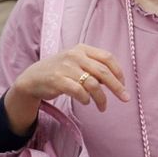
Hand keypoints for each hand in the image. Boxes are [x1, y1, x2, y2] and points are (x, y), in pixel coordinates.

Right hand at [1, 43, 127, 134]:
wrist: (32, 78)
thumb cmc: (59, 71)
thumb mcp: (76, 62)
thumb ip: (93, 66)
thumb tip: (115, 80)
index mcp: (81, 49)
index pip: (107, 58)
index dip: (118, 72)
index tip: (123, 84)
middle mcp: (74, 55)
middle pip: (103, 72)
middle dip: (117, 87)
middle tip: (125, 98)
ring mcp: (65, 67)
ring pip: (93, 84)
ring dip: (101, 98)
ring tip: (102, 107)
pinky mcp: (57, 80)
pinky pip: (79, 91)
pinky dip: (86, 99)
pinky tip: (86, 102)